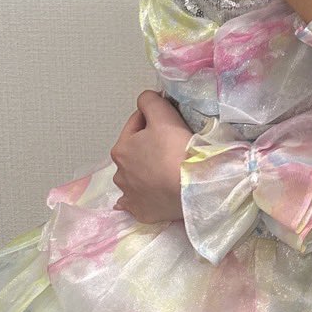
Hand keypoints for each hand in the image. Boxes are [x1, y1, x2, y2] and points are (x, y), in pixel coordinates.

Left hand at [110, 90, 191, 221]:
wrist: (191, 187)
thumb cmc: (176, 149)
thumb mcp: (163, 114)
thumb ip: (149, 100)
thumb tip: (145, 99)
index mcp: (121, 149)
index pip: (136, 122)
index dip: (153, 116)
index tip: (170, 117)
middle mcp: (120, 173)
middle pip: (135, 150)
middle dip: (147, 144)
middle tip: (171, 142)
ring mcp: (129, 196)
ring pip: (135, 175)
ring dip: (144, 169)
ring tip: (165, 168)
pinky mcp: (141, 212)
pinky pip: (137, 200)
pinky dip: (142, 194)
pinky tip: (151, 192)